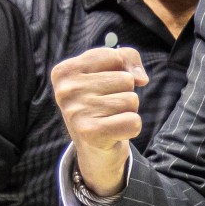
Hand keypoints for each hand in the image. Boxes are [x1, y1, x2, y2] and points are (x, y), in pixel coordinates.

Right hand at [51, 45, 147, 194]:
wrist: (93, 149)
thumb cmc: (101, 104)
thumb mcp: (108, 72)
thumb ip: (127, 57)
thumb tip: (141, 78)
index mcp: (64, 71)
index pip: (114, 56)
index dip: (120, 71)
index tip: (103, 87)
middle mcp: (66, 90)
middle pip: (125, 79)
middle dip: (124, 93)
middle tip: (106, 108)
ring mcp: (77, 112)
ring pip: (131, 100)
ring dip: (127, 111)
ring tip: (109, 119)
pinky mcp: (92, 132)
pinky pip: (134, 121)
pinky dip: (131, 128)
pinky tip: (115, 132)